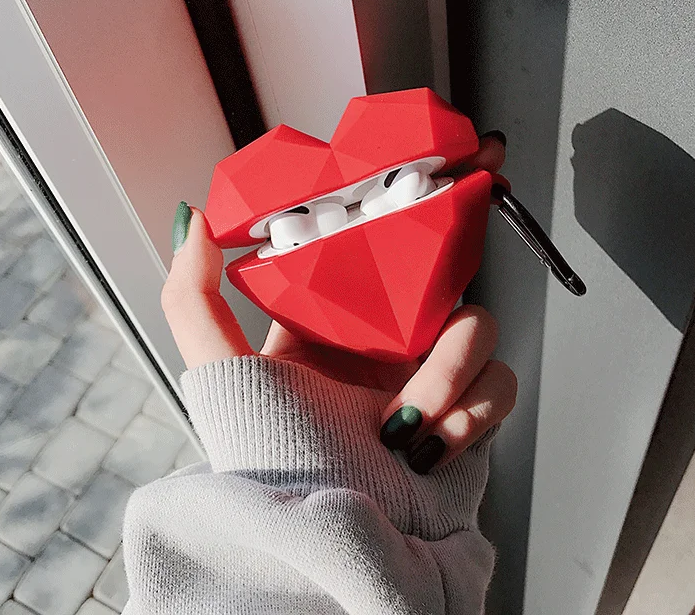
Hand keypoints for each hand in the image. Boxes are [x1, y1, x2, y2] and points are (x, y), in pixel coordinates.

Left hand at [161, 132, 516, 473]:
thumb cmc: (271, 459)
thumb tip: (196, 217)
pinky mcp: (470, 409)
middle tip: (484, 179)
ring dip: (448, 372)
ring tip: (404, 419)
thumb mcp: (221, 372)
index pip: (373, 242)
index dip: (401, 199)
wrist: (328, 542)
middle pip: (440, 266)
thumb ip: (194, 296)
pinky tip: (428, 444)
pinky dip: (469, 414)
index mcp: (334, 316)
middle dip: (468, 228)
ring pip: (478, 324)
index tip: (429, 153)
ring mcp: (431, 371)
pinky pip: (500, 383)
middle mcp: (385, 337)